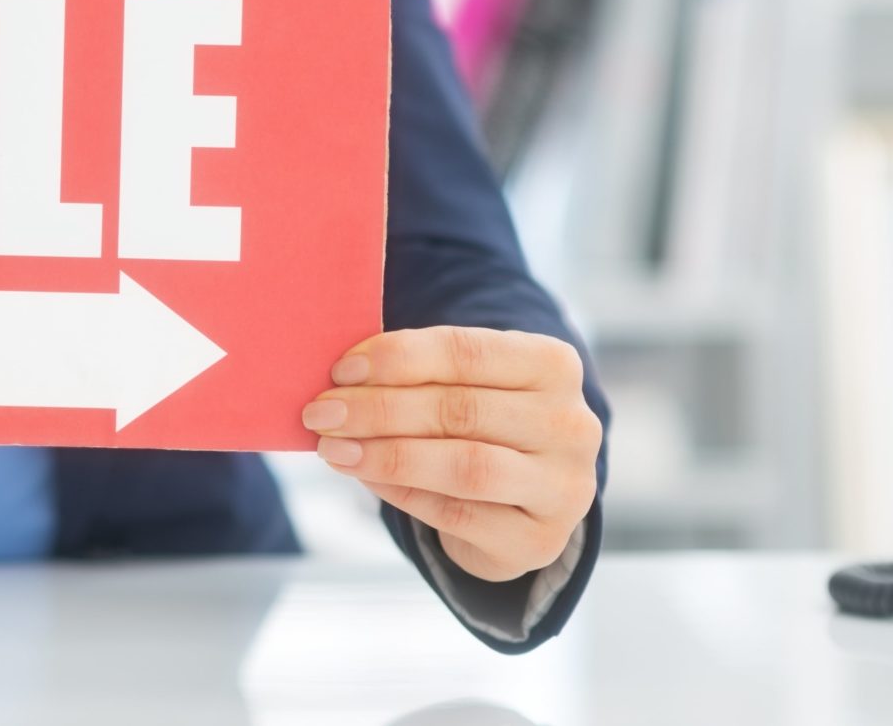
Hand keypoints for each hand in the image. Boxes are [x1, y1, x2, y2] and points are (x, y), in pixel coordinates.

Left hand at [301, 324, 600, 582]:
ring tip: (333, 448)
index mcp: (553, 364)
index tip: (340, 369)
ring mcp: (564, 488)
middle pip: (461, 410)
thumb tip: (341, 379)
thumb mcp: (463, 383)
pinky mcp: (540, 541)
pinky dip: (403, 494)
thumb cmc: (479, 423)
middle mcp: (571, 424)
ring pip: (465, 466)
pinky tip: (365, 477)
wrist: (523, 499)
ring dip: (387, 454)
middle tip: (321, 412)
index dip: (398, 358)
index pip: (467, 351)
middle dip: (380, 409)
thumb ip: (419, 373)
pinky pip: (458, 515)